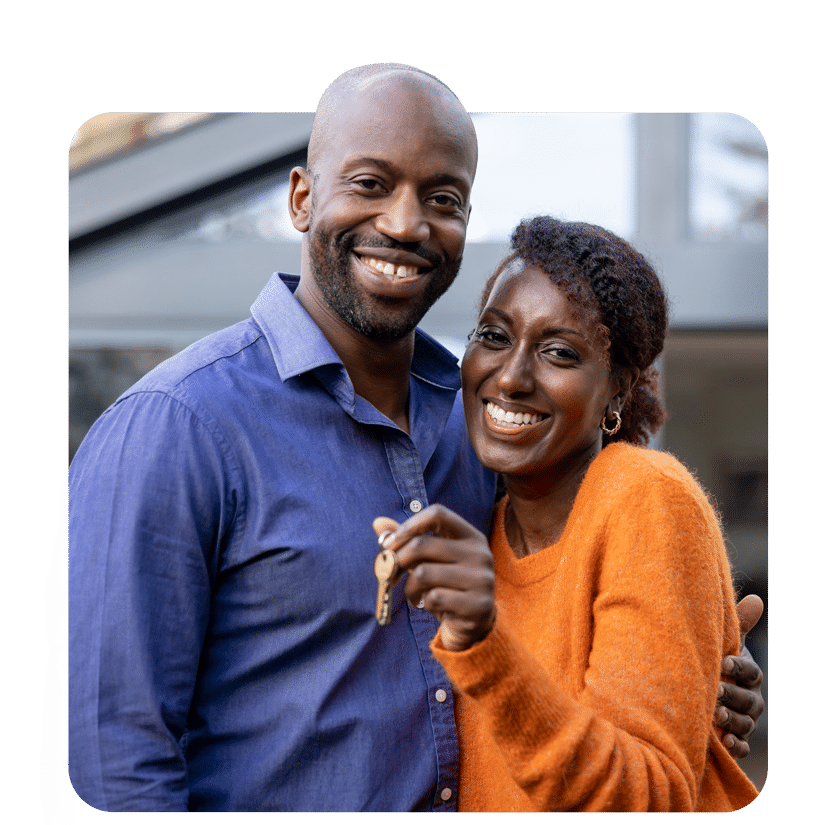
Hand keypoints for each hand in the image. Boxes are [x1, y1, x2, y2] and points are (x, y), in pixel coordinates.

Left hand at [373, 505, 495, 650]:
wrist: (473, 625)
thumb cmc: (446, 585)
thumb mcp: (430, 560)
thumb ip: (408, 540)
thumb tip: (378, 523)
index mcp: (471, 537)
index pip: (437, 514)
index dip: (409, 526)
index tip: (389, 544)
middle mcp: (481, 554)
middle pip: (422, 545)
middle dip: (397, 560)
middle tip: (389, 573)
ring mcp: (482, 579)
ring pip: (423, 573)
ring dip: (409, 587)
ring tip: (414, 594)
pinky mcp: (477, 605)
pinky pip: (433, 597)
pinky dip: (422, 602)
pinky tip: (428, 605)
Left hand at [714, 594, 764, 757]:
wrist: (693, 690)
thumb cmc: (711, 660)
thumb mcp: (721, 643)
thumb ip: (737, 624)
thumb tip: (757, 599)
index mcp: (748, 675)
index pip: (750, 672)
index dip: (738, 667)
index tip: (722, 662)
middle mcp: (750, 699)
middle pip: (750, 701)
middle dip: (734, 695)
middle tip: (716, 691)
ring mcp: (745, 721)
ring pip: (746, 724)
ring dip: (733, 720)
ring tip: (716, 716)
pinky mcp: (735, 740)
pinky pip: (742, 747)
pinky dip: (736, 745)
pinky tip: (726, 741)